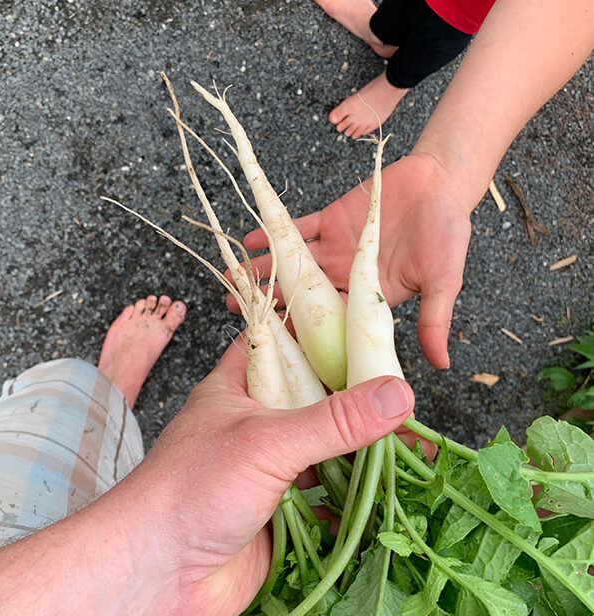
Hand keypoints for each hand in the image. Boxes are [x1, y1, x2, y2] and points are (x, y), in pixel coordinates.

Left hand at [121, 339, 414, 615]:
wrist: (155, 574)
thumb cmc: (192, 490)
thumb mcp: (266, 441)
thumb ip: (333, 420)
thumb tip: (396, 395)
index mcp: (239, 388)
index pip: (282, 343)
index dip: (320, 332)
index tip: (368, 331)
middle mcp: (256, 423)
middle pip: (315, 399)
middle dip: (357, 400)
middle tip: (406, 398)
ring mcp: (269, 469)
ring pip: (325, 450)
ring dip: (363, 451)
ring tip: (412, 447)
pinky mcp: (281, 512)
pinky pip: (327, 497)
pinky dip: (355, 496)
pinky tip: (388, 494)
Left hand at [235, 153, 471, 368]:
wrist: (441, 184)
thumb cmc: (447, 234)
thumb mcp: (443, 282)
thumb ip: (435, 320)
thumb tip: (442, 366)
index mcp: (367, 295)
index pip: (331, 320)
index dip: (303, 331)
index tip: (276, 342)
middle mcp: (344, 275)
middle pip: (301, 294)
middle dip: (271, 302)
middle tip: (237, 311)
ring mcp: (333, 248)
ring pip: (293, 263)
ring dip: (265, 270)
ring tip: (234, 278)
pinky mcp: (330, 220)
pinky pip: (297, 228)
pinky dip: (275, 233)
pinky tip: (252, 240)